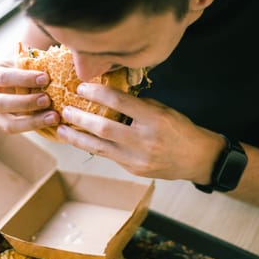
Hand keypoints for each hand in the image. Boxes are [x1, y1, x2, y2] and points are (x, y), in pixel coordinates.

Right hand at [0, 60, 59, 132]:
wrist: (13, 78)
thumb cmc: (19, 66)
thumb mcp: (19, 61)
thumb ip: (29, 64)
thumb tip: (52, 66)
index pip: (3, 77)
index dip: (24, 79)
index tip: (45, 78)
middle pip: (0, 103)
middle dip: (26, 102)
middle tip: (47, 99)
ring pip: (8, 123)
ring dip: (32, 121)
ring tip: (53, 116)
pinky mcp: (2, 125)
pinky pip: (18, 130)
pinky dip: (36, 126)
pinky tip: (51, 122)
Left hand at [56, 83, 223, 180]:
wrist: (196, 158)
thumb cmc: (180, 129)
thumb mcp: (163, 110)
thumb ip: (138, 104)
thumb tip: (109, 95)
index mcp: (154, 119)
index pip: (120, 102)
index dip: (97, 93)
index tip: (82, 88)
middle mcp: (145, 140)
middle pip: (104, 128)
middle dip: (81, 118)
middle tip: (65, 110)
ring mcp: (138, 159)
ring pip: (100, 148)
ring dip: (78, 138)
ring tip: (61, 130)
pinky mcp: (134, 170)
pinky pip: (109, 156)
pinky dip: (93, 147)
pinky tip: (81, 140)